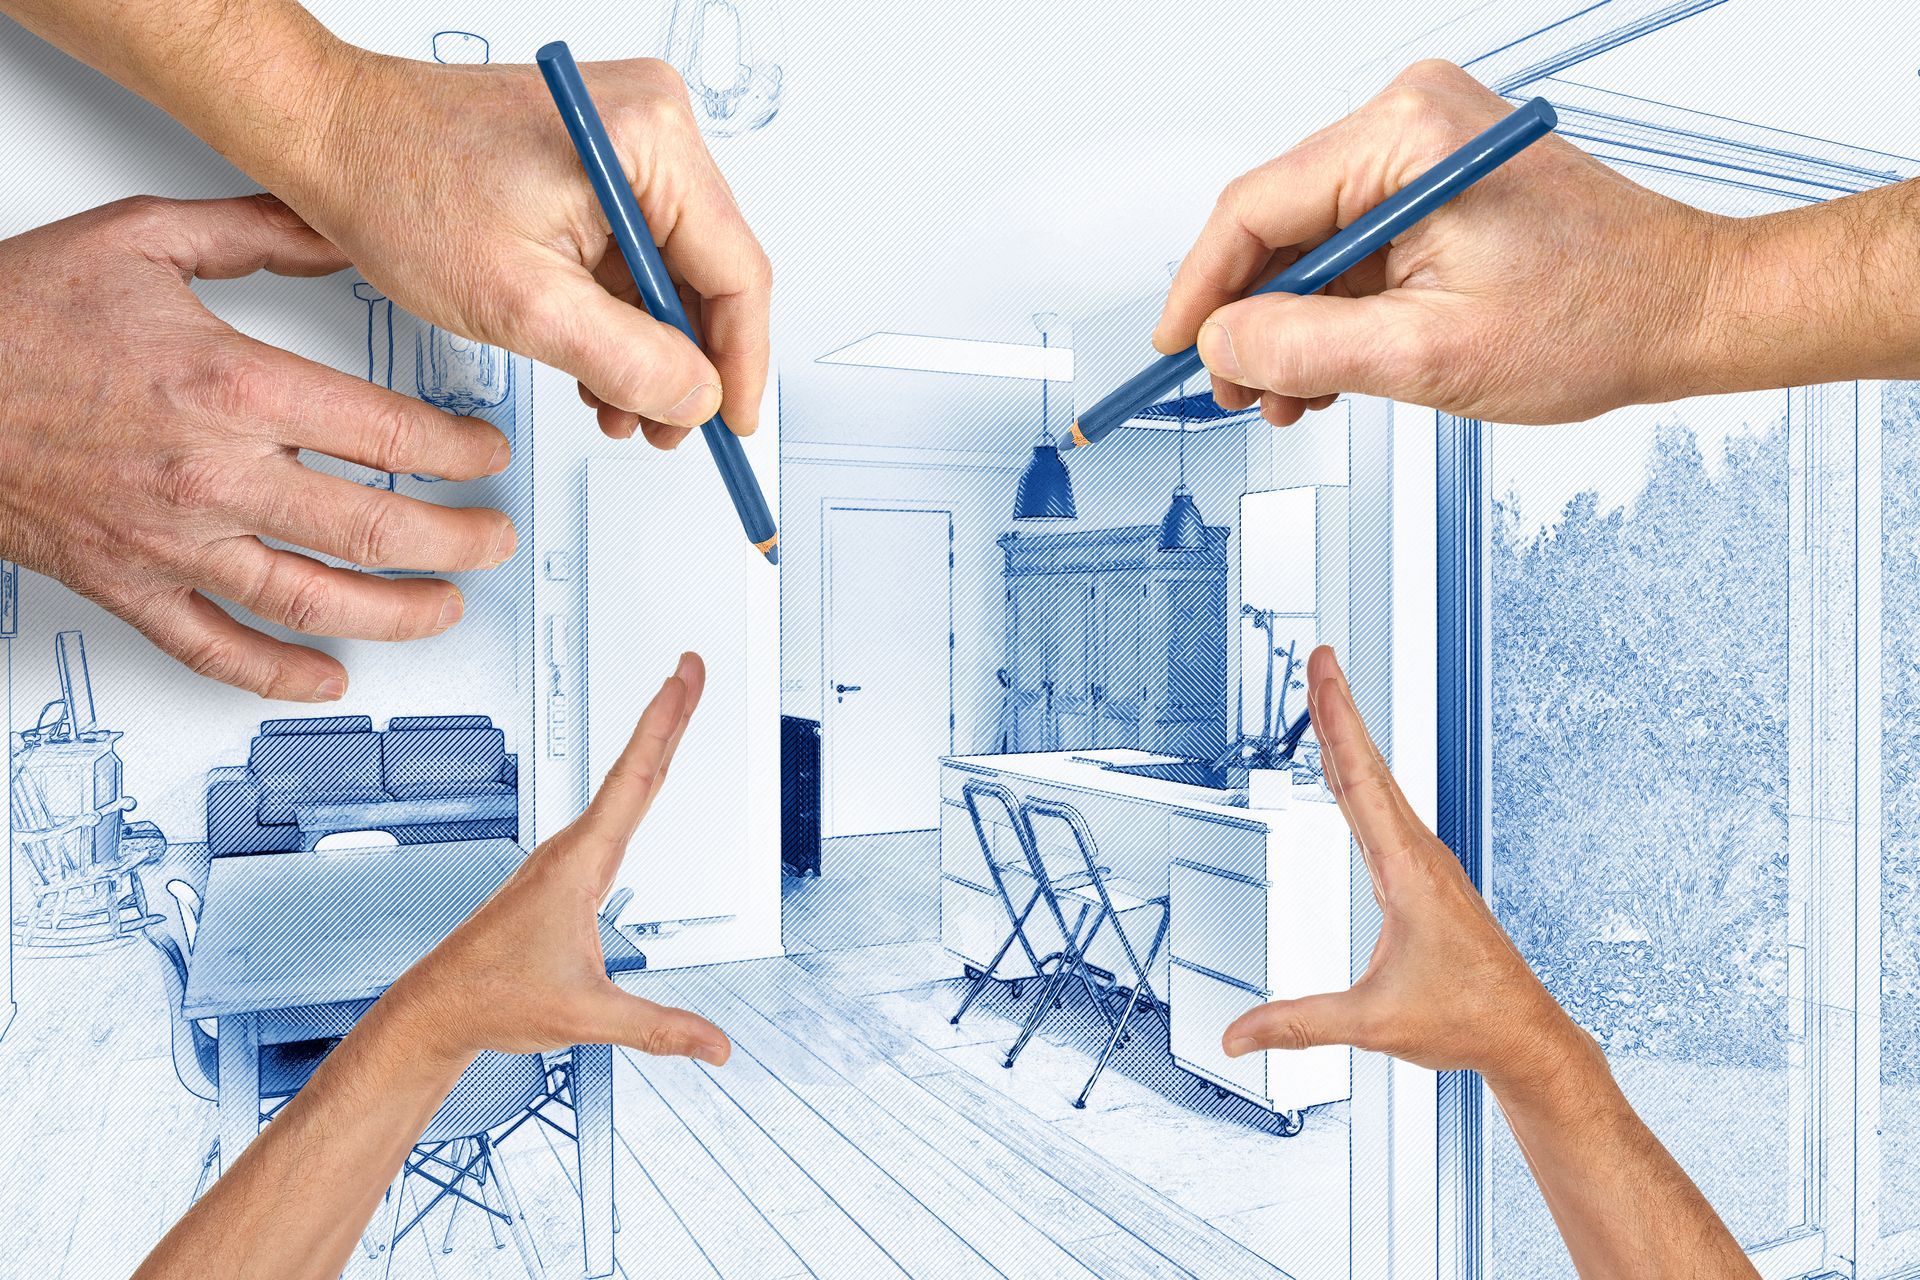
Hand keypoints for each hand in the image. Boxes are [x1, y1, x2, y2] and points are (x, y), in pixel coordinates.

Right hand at [0, 195, 513, 700]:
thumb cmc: (16, 314)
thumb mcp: (145, 238)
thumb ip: (260, 233)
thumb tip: (348, 229)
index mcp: (232, 388)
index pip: (390, 435)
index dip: (462, 453)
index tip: (488, 455)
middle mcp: (211, 474)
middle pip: (374, 529)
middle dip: (457, 542)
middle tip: (494, 539)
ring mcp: (171, 540)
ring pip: (313, 602)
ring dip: (398, 615)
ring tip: (447, 610)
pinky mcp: (127, 584)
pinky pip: (213, 647)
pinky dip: (277, 673)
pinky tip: (327, 677)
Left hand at [284, 50, 769, 449]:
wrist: (329, 138)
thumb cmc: (398, 186)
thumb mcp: (523, 302)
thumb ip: (627, 361)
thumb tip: (696, 399)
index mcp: (651, 140)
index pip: (736, 272)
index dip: (739, 364)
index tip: (730, 423)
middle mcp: (653, 126)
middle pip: (711, 272)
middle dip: (687, 362)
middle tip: (664, 427)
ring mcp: (627, 142)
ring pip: (674, 271)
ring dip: (651, 346)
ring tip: (616, 403)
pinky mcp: (599, 161)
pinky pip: (636, 252)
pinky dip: (622, 313)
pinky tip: (593, 358)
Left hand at [380, 651, 729, 1066]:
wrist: (437, 1009)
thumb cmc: (494, 1000)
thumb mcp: (586, 1018)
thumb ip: (658, 1030)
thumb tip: (718, 1045)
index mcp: (580, 864)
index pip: (636, 779)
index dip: (666, 722)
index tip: (684, 676)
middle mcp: (571, 850)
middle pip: (634, 768)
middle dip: (667, 714)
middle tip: (692, 667)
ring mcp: (564, 861)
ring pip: (620, 788)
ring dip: (651, 744)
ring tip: (677, 707)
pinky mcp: (562, 877)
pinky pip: (610, 814)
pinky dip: (635, 782)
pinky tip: (643, 783)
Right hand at [1154, 60, 1728, 426]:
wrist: (1684, 311)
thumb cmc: (1597, 317)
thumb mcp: (1427, 354)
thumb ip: (1305, 348)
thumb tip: (1220, 345)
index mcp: (1406, 137)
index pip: (1255, 208)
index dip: (1201, 290)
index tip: (1174, 349)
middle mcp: (1411, 122)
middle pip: (1276, 223)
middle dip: (1248, 316)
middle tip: (1236, 390)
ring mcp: (1424, 150)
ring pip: (1310, 242)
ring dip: (1290, 322)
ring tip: (1289, 394)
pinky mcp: (1436, 184)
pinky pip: (1352, 244)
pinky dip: (1332, 309)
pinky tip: (1328, 367)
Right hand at [1223, 646, 1599, 1093]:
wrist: (1523, 1033)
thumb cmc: (1466, 1019)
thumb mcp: (1372, 1024)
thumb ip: (1297, 1026)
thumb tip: (1236, 1034)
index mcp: (1406, 871)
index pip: (1359, 780)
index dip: (1336, 721)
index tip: (1325, 670)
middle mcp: (1420, 855)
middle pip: (1369, 767)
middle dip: (1340, 709)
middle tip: (1323, 659)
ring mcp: (1426, 863)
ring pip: (1380, 786)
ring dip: (1351, 739)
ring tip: (1329, 700)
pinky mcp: (1425, 878)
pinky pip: (1385, 811)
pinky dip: (1362, 778)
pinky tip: (1351, 776)